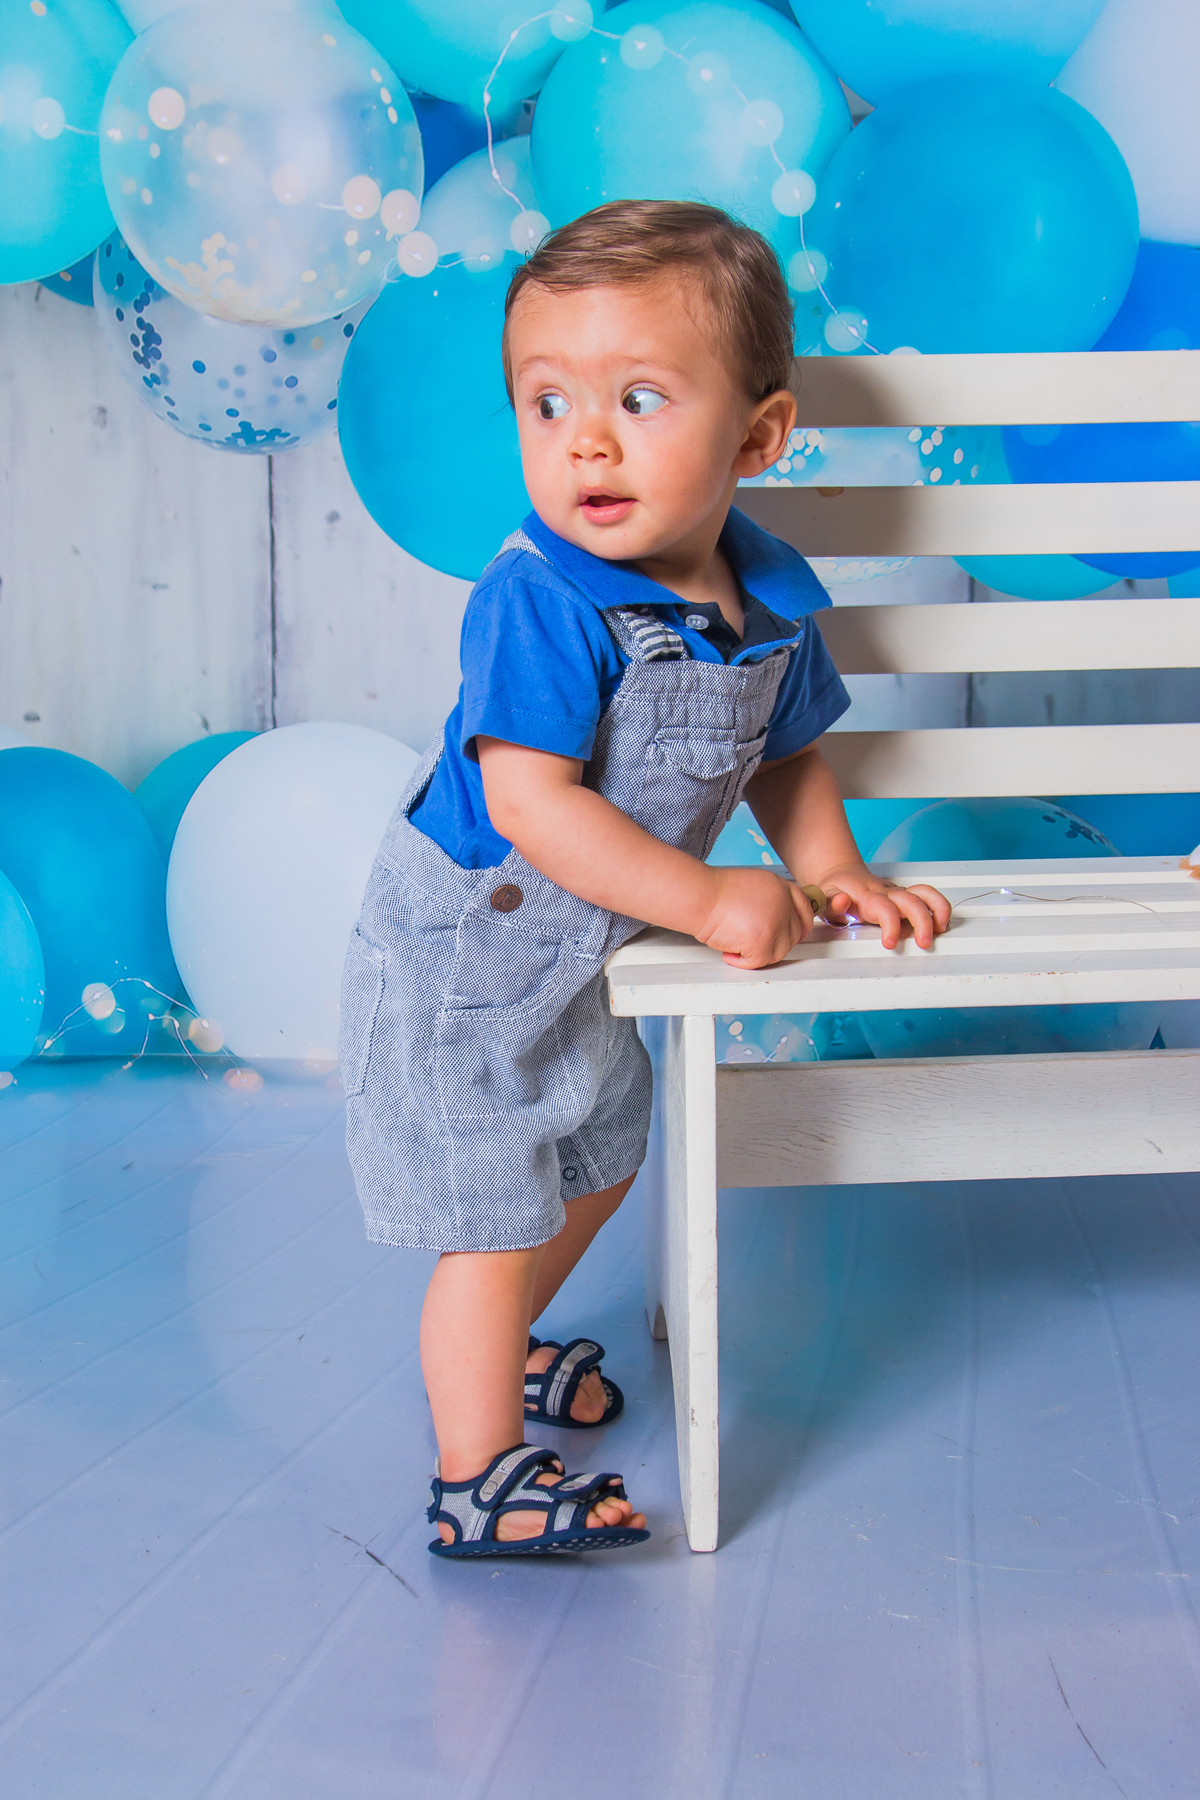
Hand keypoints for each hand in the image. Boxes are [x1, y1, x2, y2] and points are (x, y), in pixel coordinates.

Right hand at [695, 867, 814, 968]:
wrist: (699, 896)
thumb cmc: (714, 892)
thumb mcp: (752, 885)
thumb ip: (769, 900)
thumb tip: (775, 921)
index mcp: (780, 887)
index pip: (804, 910)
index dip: (799, 926)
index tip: (793, 935)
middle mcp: (782, 903)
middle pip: (793, 935)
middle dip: (774, 944)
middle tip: (755, 944)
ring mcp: (774, 923)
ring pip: (779, 952)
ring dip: (759, 954)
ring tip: (738, 946)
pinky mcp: (762, 941)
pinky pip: (759, 962)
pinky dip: (742, 962)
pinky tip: (729, 953)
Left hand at [817, 864, 951, 950]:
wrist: (840, 874)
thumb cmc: (833, 890)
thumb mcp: (823, 897)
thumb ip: (830, 902)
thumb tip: (842, 901)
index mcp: (866, 895)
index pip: (883, 908)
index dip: (890, 925)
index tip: (891, 943)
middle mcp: (885, 892)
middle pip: (911, 901)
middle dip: (922, 922)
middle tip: (924, 943)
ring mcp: (896, 892)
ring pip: (923, 893)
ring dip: (937, 909)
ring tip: (942, 929)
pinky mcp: (904, 894)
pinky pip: (926, 894)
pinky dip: (939, 906)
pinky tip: (942, 922)